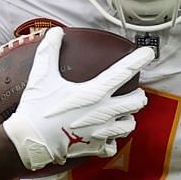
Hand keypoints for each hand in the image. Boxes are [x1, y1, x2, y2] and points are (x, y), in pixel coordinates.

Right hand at [0, 28, 153, 171]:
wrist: (31, 141)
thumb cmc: (36, 107)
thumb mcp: (41, 75)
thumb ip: (49, 51)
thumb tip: (55, 31)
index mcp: (94, 92)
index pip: (123, 72)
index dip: (138, 60)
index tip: (149, 52)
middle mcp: (104, 112)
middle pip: (137, 101)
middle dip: (138, 95)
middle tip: (134, 92)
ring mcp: (103, 131)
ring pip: (130, 124)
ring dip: (128, 117)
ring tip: (122, 113)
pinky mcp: (97, 147)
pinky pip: (113, 145)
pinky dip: (111, 140)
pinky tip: (105, 135)